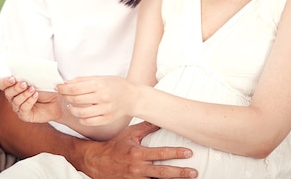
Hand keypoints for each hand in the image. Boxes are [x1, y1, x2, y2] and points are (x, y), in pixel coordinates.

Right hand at [0, 76, 61, 122]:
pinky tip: (35, 96)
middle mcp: (14, 97)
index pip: (3, 84)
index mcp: (15, 86)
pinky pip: (23, 109)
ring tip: (33, 89)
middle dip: (15, 88)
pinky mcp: (25, 115)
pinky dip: (29, 101)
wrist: (58, 101)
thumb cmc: (48, 89)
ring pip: (15, 101)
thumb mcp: (41, 79)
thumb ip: (34, 74)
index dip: (5, 81)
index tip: (12, 78)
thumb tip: (31, 69)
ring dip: (24, 94)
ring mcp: (19, 107)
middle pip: (7, 93)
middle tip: (24, 84)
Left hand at [57, 76, 134, 125]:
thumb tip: (67, 82)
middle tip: (63, 95)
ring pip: (80, 112)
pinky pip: (88, 121)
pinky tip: (80, 113)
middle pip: (76, 99)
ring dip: (72, 109)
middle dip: (66, 97)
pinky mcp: (107, 119)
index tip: (58, 88)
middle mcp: (102, 97)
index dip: (63, 88)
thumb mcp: (101, 78)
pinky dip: (81, 118)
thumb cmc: (116, 86)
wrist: (133, 97)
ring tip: (71, 105)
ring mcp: (105, 109)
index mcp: (99, 84)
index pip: (75, 88)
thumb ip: (83, 80)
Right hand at [73, 122, 196, 177]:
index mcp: (138, 153)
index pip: (161, 153)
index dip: (176, 153)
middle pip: (163, 172)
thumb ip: (145, 127)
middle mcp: (138, 168)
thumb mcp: (129, 134)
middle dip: (180, 173)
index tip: (189, 153)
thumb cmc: (114, 146)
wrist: (96, 162)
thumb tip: (158, 118)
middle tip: (194, 172)